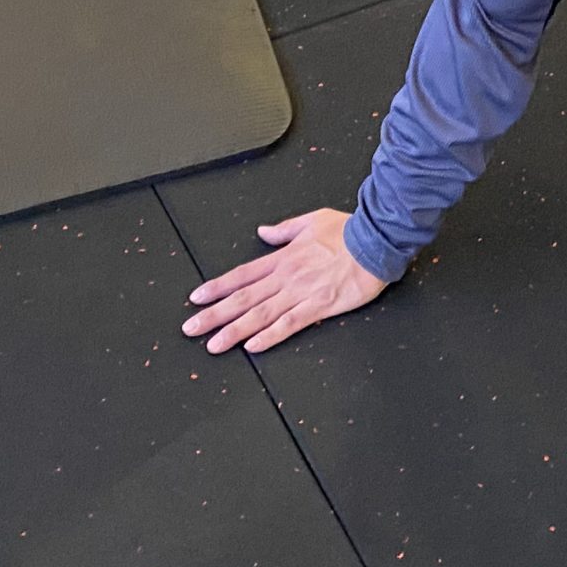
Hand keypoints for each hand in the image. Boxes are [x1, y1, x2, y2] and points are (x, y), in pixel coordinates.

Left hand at [181, 207, 387, 352]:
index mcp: (283, 258)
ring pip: (260, 315)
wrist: (376, 240)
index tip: (196, 299)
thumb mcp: (312, 220)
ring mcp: (301, 293)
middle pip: (243, 299)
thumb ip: (285, 230)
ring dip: (234, 331)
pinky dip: (269, 335)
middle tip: (190, 329)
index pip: (242, 275)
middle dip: (214, 315)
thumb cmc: (348, 230)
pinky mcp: (319, 306)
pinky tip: (252, 346)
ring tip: (212, 345)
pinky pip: (289, 324)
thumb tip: (264, 231)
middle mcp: (286, 277)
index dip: (217, 288)